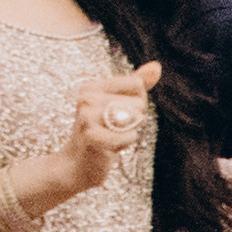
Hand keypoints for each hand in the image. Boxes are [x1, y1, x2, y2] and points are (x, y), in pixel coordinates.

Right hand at [50, 59, 159, 208]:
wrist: (76, 165)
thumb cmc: (101, 133)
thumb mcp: (117, 105)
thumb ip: (136, 85)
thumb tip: (156, 66)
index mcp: (92, 86)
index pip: (137, 84)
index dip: (136, 102)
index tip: (117, 114)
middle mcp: (86, 97)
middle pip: (139, 102)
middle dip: (133, 120)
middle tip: (112, 130)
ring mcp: (87, 116)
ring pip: (135, 119)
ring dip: (128, 132)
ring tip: (110, 137)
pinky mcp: (92, 136)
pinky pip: (129, 136)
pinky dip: (125, 144)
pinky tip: (108, 148)